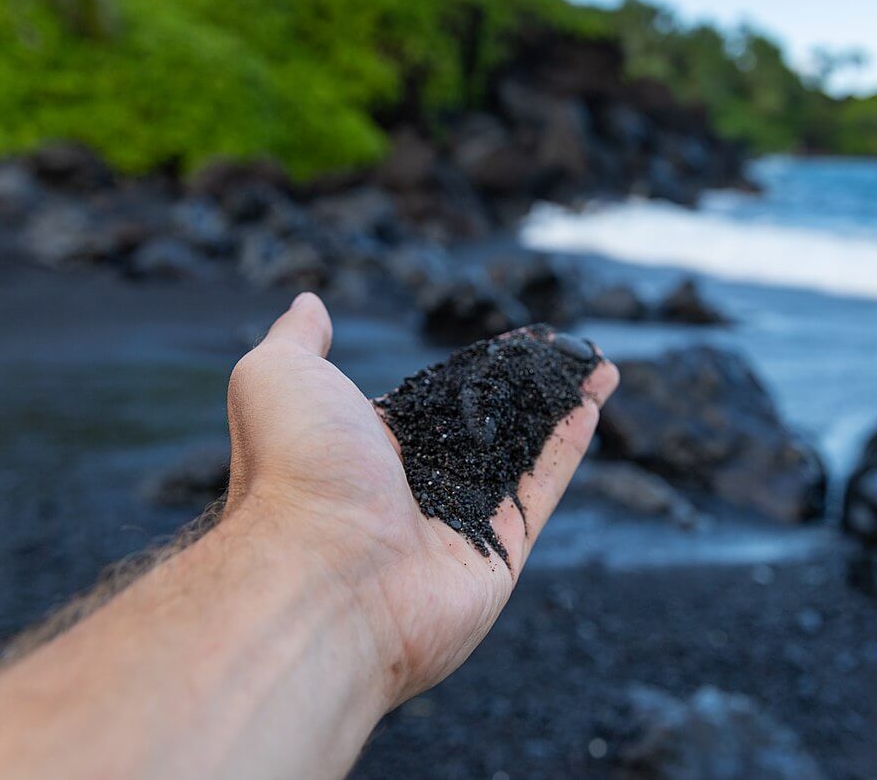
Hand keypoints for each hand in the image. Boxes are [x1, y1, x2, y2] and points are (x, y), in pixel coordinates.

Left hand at [224, 293, 618, 706]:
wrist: (323, 572)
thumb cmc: (295, 471)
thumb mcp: (277, 377)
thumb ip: (298, 338)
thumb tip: (309, 303)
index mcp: (365, 446)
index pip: (435, 399)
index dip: (479, 369)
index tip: (519, 339)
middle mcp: (413, 486)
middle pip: (487, 425)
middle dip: (529, 386)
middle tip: (568, 350)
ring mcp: (458, 522)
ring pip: (521, 452)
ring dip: (561, 408)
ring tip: (599, 367)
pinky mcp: (498, 554)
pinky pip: (539, 490)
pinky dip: (567, 448)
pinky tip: (591, 404)